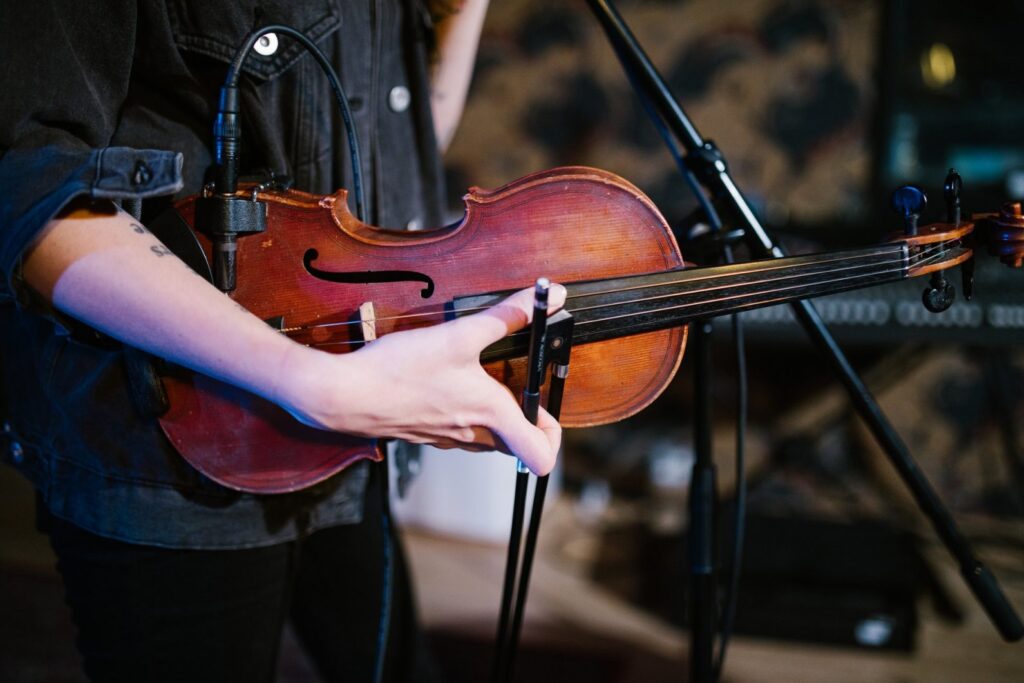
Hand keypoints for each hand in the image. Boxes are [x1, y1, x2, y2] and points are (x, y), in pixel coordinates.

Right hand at [281, 284, 566, 474]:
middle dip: (524, 420)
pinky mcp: (423, 434)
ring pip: (485, 439)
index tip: (547, 408)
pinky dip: (461, 414)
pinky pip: (456, 433)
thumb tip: (554, 295)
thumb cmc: (400, 370)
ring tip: (482, 382)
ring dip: (492, 417)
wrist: (342, 395)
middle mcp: (472, 435)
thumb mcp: (459, 333)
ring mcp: (446, 439)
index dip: (554, 436)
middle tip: (519, 388)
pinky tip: (444, 385)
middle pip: (515, 444)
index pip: (541, 456)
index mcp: (491, 415)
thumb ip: (508, 315)